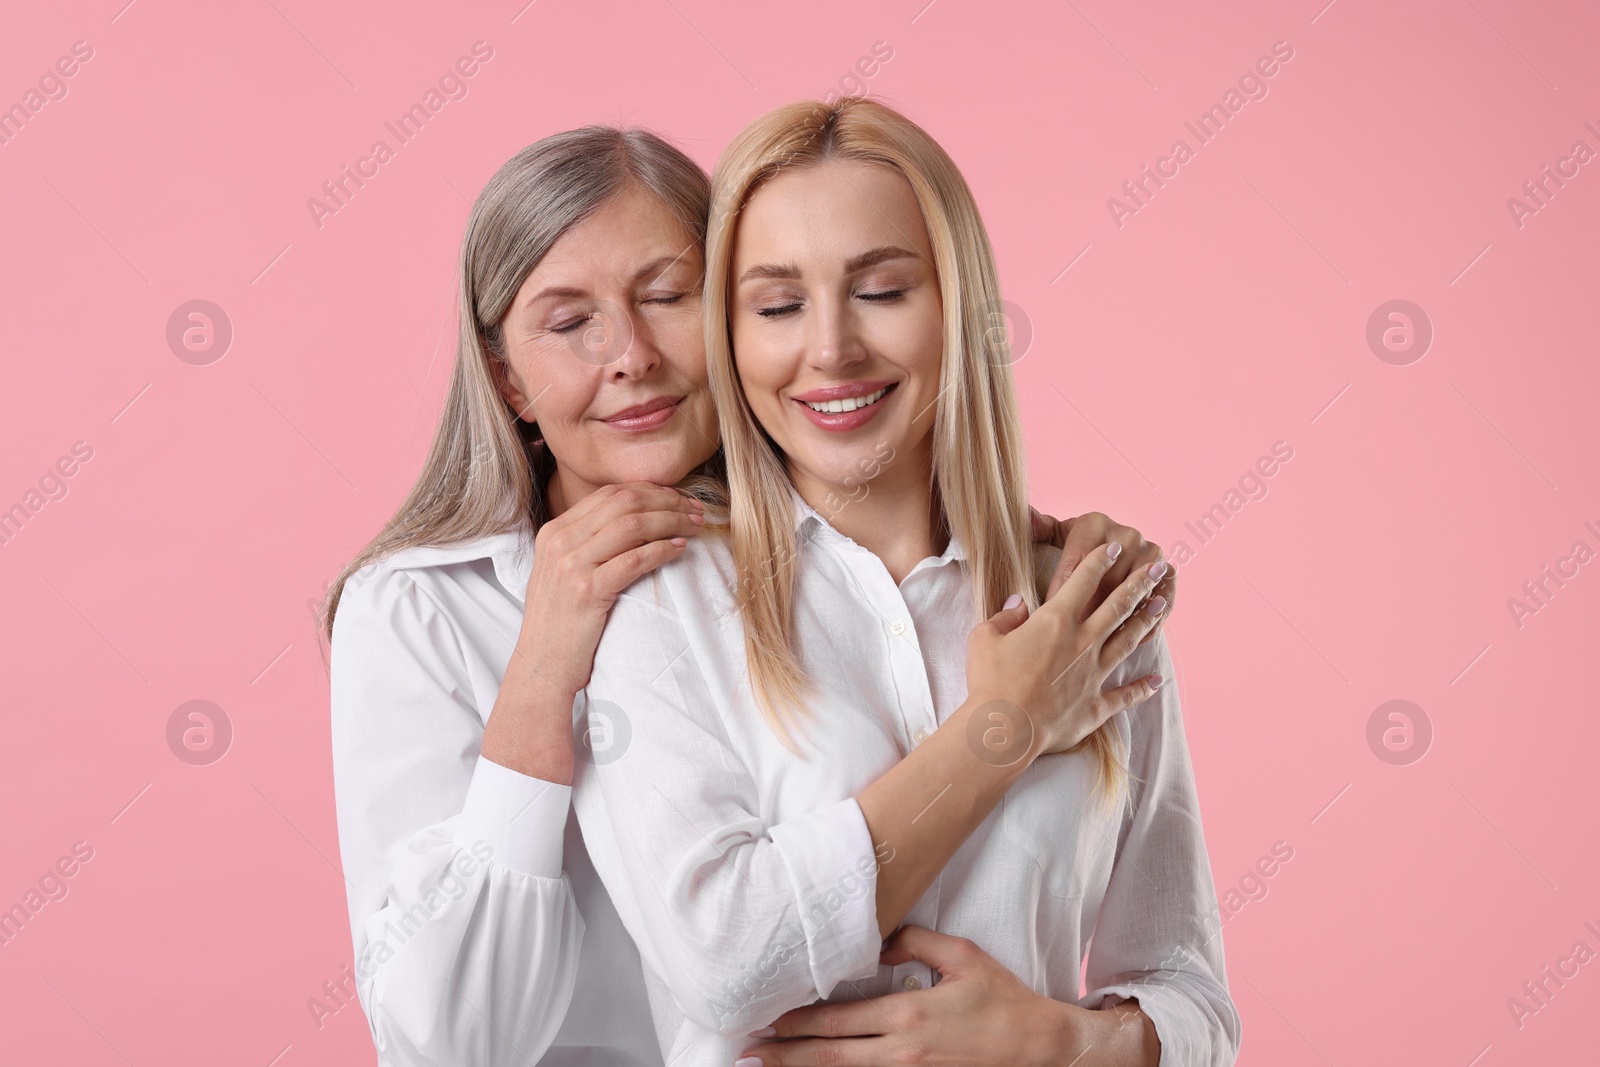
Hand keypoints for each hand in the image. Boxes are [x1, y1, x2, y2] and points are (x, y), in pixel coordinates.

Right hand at [481, 482, 704, 779]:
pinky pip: (634, 559)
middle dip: (666, 501)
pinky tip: (680, 550)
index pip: (609, 494)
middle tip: (695, 509)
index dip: (650, 491)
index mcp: (553, 532)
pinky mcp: (587, 590)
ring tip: (695, 526)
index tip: (678, 498)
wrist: (541, 668)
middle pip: (624, 502)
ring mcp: (571, 564)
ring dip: (671, 521)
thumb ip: (587, 545)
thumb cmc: (560, 625)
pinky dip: (662, 550)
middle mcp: (559, 541)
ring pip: (632, 524)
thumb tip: (635, 522)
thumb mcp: (563, 574)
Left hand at [735, 926, 1153, 1065]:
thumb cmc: (1004, 1000)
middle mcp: (901, 1052)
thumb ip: (913, 941)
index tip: (764, 1018)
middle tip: (746, 1047)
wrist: (1044, 1050)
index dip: (795, 1023)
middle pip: (828, 1055)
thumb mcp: (962, 956)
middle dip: (783, 1052)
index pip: (835, 1021)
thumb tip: (874, 940)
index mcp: (906, 1014)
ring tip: (767, 1065)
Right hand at [965, 540, 1167, 757]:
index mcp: (1055, 621)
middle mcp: (1081, 642)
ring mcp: (1093, 674)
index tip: (1114, 546)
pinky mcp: (1095, 705)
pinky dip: (1142, 689)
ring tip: (1162, 604)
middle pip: (1117, 606)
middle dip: (1139, 583)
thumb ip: (1005, 616)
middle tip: (1157, 566)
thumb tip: (1017, 604)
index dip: (1100, 559)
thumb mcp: (984, 638)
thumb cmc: (990, 681)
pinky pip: (1124, 695)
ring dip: (1146, 622)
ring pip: (1128, 641)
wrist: (1004, 729)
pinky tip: (1157, 680)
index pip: (1083, 580)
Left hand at [1031, 508, 1173, 645]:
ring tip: (1096, 647)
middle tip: (1070, 640)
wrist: (1113, 557)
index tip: (1046, 618)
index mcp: (1095, 523)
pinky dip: (1144, 627)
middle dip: (1088, 614)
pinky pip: (1159, 606)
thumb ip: (1038, 529)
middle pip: (1106, 584)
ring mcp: (1152, 554)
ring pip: (1133, 598)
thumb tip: (1028, 517)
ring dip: (1117, 624)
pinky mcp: (1170, 573)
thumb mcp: (1053, 537)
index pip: (1076, 566)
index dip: (1060, 594)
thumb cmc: (1072, 551)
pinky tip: (1125, 643)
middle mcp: (1127, 534)